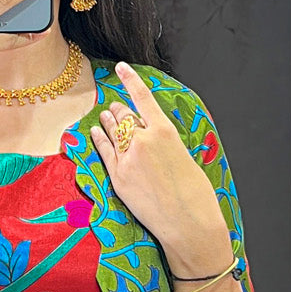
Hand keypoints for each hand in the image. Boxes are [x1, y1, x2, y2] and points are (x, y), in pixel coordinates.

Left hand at [89, 61, 232, 262]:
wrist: (188, 224)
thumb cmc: (195, 194)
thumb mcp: (183, 156)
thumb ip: (164, 143)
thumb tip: (151, 139)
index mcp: (165, 132)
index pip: (142, 98)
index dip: (130, 80)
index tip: (120, 67)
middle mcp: (143, 141)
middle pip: (124, 115)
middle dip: (119, 110)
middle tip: (115, 107)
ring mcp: (127, 159)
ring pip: (112, 132)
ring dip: (107, 121)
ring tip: (103, 115)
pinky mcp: (117, 177)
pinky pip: (103, 151)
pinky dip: (98, 139)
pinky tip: (95, 132)